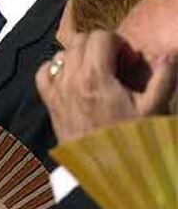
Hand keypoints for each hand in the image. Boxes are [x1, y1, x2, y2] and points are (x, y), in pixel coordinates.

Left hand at [36, 30, 176, 143]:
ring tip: (95, 70)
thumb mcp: (152, 110)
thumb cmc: (130, 140)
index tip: (127, 60)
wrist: (105, 172)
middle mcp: (72, 78)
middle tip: (114, 62)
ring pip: (62, 52)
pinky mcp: (50, 102)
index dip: (118, 42)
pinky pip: (43, 72)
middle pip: (80, 39)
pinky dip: (55, 68)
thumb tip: (169, 53)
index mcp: (96, 76)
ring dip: (79, 54)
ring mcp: (58, 90)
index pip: (101, 36)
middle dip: (99, 44)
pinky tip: (70, 77)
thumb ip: (163, 78)